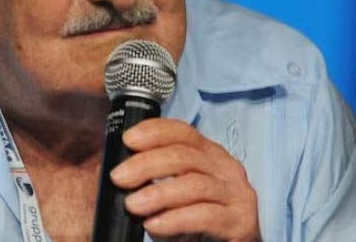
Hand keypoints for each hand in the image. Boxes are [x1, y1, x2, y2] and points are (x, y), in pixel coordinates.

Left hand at [109, 118, 259, 241]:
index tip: (128, 140)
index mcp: (208, 154)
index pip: (182, 132)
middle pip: (183, 156)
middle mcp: (226, 168)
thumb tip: (115, 169)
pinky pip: (205, 215)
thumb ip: (151, 179)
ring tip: (132, 204)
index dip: (154, 131)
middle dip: (146, 164)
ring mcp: (237, 194)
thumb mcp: (172, 194)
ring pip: (194, 184)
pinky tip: (154, 224)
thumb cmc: (195, 223)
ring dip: (158, 193)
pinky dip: (175, 219)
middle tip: (119, 177)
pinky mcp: (240, 222)